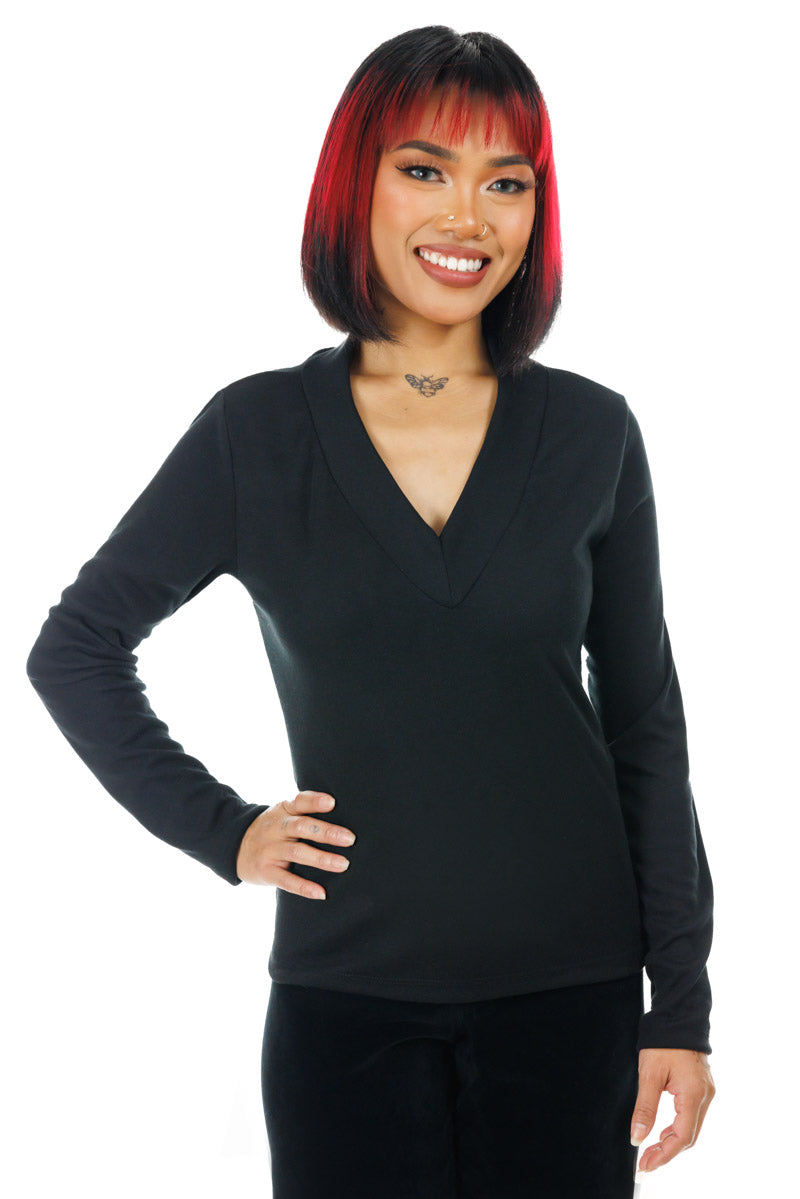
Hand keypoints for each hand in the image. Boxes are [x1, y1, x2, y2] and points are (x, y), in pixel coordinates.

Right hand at [235, 790, 355, 896]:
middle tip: (349, 839)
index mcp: (283, 811)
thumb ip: (305, 811)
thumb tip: (344, 813)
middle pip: (302, 827)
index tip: (332, 802)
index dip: (314, 801)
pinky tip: (321, 893)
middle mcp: (276, 828)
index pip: (299, 802)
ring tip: (343, 864)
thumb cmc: (272, 829)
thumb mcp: (282, 813)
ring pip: (297, 853)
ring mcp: (270, 850)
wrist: (235, 846)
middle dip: (326, 832)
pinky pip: (286, 881)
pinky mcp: (266, 871)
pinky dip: (304, 887)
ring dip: (321, 859)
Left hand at [631, 1048, 715, 1177]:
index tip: (645, 1164)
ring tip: (651, 1150)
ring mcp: (706, 1093)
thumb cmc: (663, 1042)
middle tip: (645, 1161)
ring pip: (691, 1128)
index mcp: (693, 1094)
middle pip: (689, 1137)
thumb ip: (645, 1108)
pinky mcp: (702, 1088)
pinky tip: (663, 1131)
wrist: (677, 1018)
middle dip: (666, 1152)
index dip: (663, 1155)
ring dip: (672, 1141)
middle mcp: (704, 1096)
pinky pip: (692, 1116)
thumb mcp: (649, 1074)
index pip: (681, 1137)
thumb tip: (637, 1137)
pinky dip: (678, 1128)